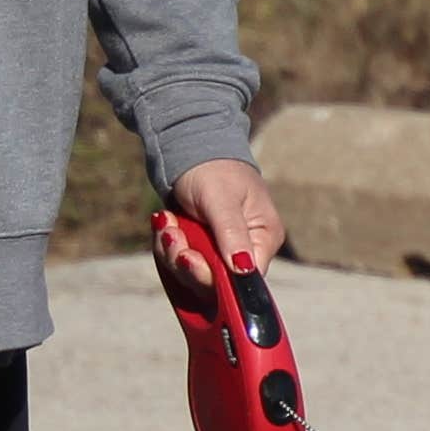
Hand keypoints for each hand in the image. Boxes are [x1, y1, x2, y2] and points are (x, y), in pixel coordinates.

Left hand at [152, 157, 283, 309]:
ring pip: (192, 273)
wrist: (192, 149)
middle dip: (186, 259)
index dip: (213, 276)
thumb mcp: (221, 200)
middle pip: (215, 282)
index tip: (188, 257)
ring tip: (167, 222)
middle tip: (172, 233)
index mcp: (263, 239)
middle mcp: (245, 250)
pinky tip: (166, 222)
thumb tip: (245, 270)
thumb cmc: (213, 169)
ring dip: (172, 249)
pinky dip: (168, 244)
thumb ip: (232, 234)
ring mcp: (221, 250)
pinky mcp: (201, 248)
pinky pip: (180, 260)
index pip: (243, 279)